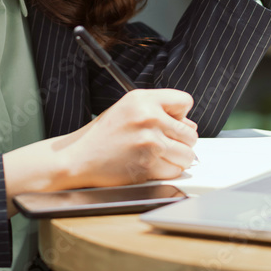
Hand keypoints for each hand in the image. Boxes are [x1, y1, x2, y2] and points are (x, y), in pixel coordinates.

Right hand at [64, 88, 198, 187]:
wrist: (79, 157)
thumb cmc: (104, 134)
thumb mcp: (129, 107)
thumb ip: (159, 109)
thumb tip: (190, 125)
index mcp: (143, 99)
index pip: (185, 101)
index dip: (181, 114)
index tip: (173, 121)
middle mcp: (149, 118)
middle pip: (190, 133)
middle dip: (182, 141)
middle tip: (165, 143)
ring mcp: (149, 143)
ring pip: (187, 155)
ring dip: (177, 158)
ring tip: (160, 155)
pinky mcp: (148, 166)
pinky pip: (175, 171)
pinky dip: (167, 171)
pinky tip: (152, 165)